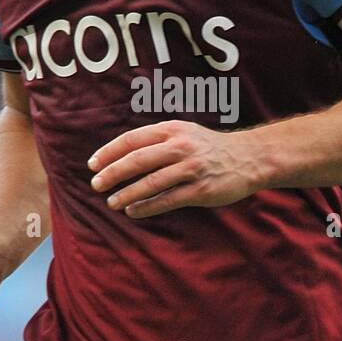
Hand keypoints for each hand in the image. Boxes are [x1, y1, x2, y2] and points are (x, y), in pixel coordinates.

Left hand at [87, 120, 262, 218]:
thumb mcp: (183, 132)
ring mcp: (192, 168)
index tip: (92, 164)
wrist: (249, 158)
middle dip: (112, 173)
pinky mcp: (201, 190)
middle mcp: (181, 146)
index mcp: (172, 129)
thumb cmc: (208, 147)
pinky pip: (168, 199)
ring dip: (127, 193)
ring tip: (111, 202)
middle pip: (138, 160)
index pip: (132, 139)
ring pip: (151, 182)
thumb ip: (156, 140)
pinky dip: (147, 207)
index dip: (109, 152)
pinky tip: (133, 211)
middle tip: (95, 185)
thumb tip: (119, 155)